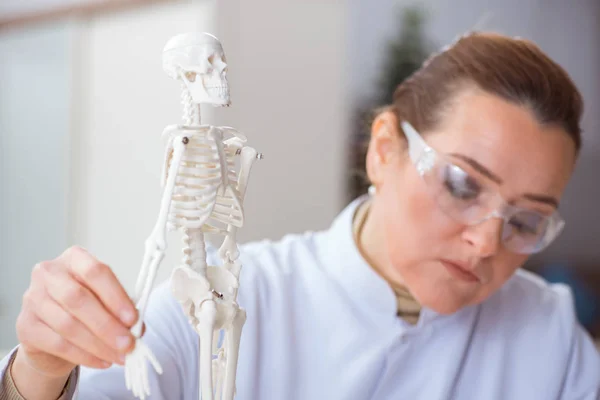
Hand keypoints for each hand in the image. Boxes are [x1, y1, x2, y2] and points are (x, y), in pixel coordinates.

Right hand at [15, 246, 140, 377]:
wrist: (53, 330)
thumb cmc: (86, 308)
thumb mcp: (106, 300)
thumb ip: (121, 309)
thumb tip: (138, 328)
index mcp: (74, 258)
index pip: (95, 271)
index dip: (116, 296)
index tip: (133, 319)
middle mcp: (49, 273)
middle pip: (78, 299)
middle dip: (107, 325)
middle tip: (128, 344)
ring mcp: (32, 298)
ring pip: (68, 324)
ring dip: (98, 344)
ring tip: (119, 356)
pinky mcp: (25, 325)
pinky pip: (58, 344)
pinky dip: (84, 355)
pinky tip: (102, 361)